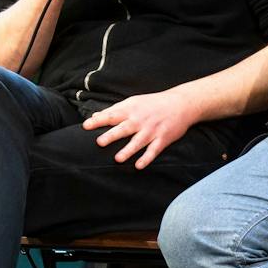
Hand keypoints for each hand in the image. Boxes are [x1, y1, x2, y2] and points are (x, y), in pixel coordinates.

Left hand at [84, 89, 201, 168]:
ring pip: (138, 141)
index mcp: (131, 109)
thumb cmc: (153, 103)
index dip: (98, 120)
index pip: (112, 115)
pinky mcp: (163, 138)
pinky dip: (147, 158)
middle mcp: (140, 120)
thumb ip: (115, 110)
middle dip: (112, 135)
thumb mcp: (133, 102)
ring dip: (128, 150)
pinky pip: (153, 150)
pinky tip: (138, 166)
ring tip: (117, 159)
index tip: (86, 126)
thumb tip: (95, 116)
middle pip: (124, 128)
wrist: (181, 103)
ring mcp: (152, 130)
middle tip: (99, 142)